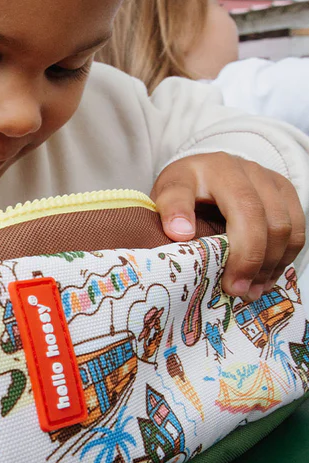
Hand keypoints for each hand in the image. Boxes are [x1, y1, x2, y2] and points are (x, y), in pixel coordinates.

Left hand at [151, 153, 304, 301]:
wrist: (200, 172)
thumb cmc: (183, 190)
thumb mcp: (166, 194)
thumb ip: (169, 208)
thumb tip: (181, 233)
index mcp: (217, 170)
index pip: (240, 206)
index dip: (237, 247)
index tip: (224, 280)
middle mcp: (246, 169)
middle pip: (266, 220)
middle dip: (254, 263)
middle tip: (238, 292)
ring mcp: (269, 179)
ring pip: (286, 227)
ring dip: (271, 265)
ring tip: (252, 290)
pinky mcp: (284, 192)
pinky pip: (297, 229)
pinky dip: (283, 258)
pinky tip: (265, 278)